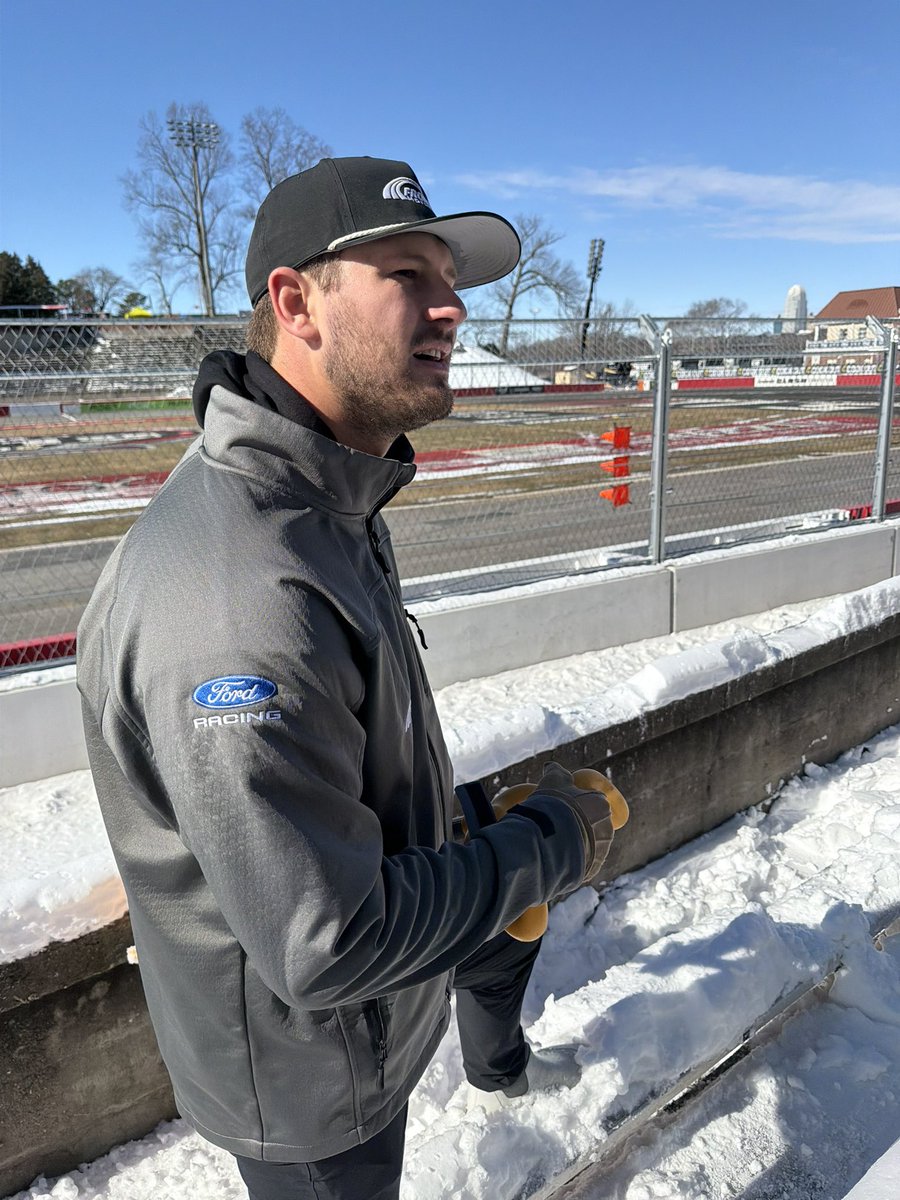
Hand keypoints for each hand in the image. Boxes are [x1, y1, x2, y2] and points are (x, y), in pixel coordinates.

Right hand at [531, 762, 614, 883]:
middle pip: (592, 826)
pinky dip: (573, 862)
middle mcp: (607, 827)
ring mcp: (601, 850)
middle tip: (558, 829)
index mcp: (601, 804)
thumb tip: (551, 765)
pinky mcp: (593, 868)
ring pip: (589, 846)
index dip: (577, 806)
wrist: (550, 836)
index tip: (563, 810)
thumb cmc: (554, 804)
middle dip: (579, 827)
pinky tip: (558, 859)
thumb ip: (555, 771)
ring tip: (555, 847)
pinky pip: (583, 864)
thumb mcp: (553, 781)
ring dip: (577, 846)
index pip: (592, 804)